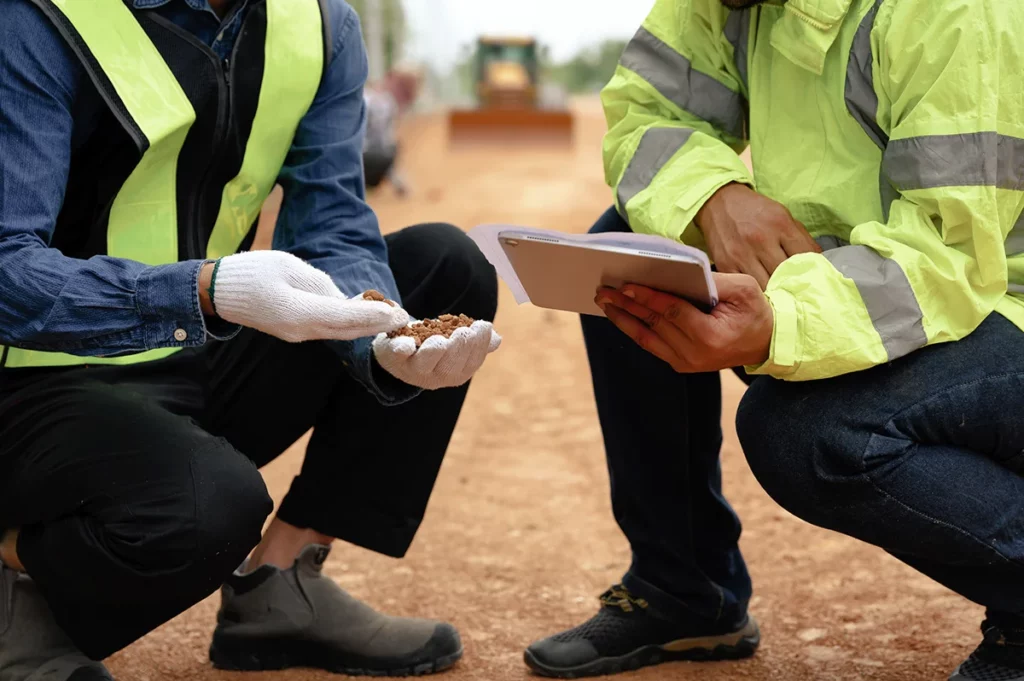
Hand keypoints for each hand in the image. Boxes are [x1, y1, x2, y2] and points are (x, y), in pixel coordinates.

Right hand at [202, 251, 408, 341]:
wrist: (218, 292)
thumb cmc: (250, 272)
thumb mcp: (288, 266)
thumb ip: (319, 283)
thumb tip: (343, 298)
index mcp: (296, 312)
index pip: (343, 315)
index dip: (371, 314)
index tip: (396, 312)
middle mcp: (300, 330)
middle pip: (347, 330)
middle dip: (377, 325)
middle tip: (405, 318)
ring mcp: (297, 334)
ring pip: (340, 333)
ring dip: (367, 328)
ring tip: (393, 319)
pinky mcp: (295, 332)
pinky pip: (329, 331)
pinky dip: (350, 326)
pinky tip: (366, 319)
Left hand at [372, 320, 500, 389]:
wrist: (395, 350)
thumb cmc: (431, 345)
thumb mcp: (454, 342)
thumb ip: (474, 342)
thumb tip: (497, 339)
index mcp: (455, 373)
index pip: (472, 363)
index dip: (479, 346)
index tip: (483, 326)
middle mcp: (435, 376)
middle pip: (450, 368)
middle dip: (460, 349)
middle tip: (465, 331)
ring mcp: (412, 369)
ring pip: (425, 365)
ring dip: (434, 352)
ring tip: (441, 340)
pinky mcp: (393, 356)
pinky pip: (397, 355)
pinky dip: (401, 349)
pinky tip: (406, 343)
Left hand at [596, 273, 772, 372]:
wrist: (767, 342)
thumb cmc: (755, 310)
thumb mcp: (742, 288)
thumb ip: (711, 281)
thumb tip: (674, 270)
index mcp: (709, 336)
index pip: (670, 312)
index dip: (646, 298)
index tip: (625, 285)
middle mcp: (694, 354)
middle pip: (653, 324)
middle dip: (626, 306)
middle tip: (603, 291)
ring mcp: (686, 362)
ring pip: (646, 338)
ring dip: (623, 319)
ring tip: (605, 303)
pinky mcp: (681, 364)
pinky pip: (652, 344)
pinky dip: (635, 328)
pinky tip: (621, 314)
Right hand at [696, 183, 820, 289]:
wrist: (719, 203)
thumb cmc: (755, 211)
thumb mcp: (782, 215)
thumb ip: (800, 238)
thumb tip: (818, 263)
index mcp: (780, 224)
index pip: (805, 256)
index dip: (811, 271)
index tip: (812, 280)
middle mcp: (761, 239)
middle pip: (785, 275)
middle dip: (792, 285)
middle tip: (797, 294)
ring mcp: (741, 253)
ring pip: (765, 286)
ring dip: (774, 293)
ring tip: (779, 298)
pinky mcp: (725, 264)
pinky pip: (745, 285)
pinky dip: (754, 292)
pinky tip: (760, 293)